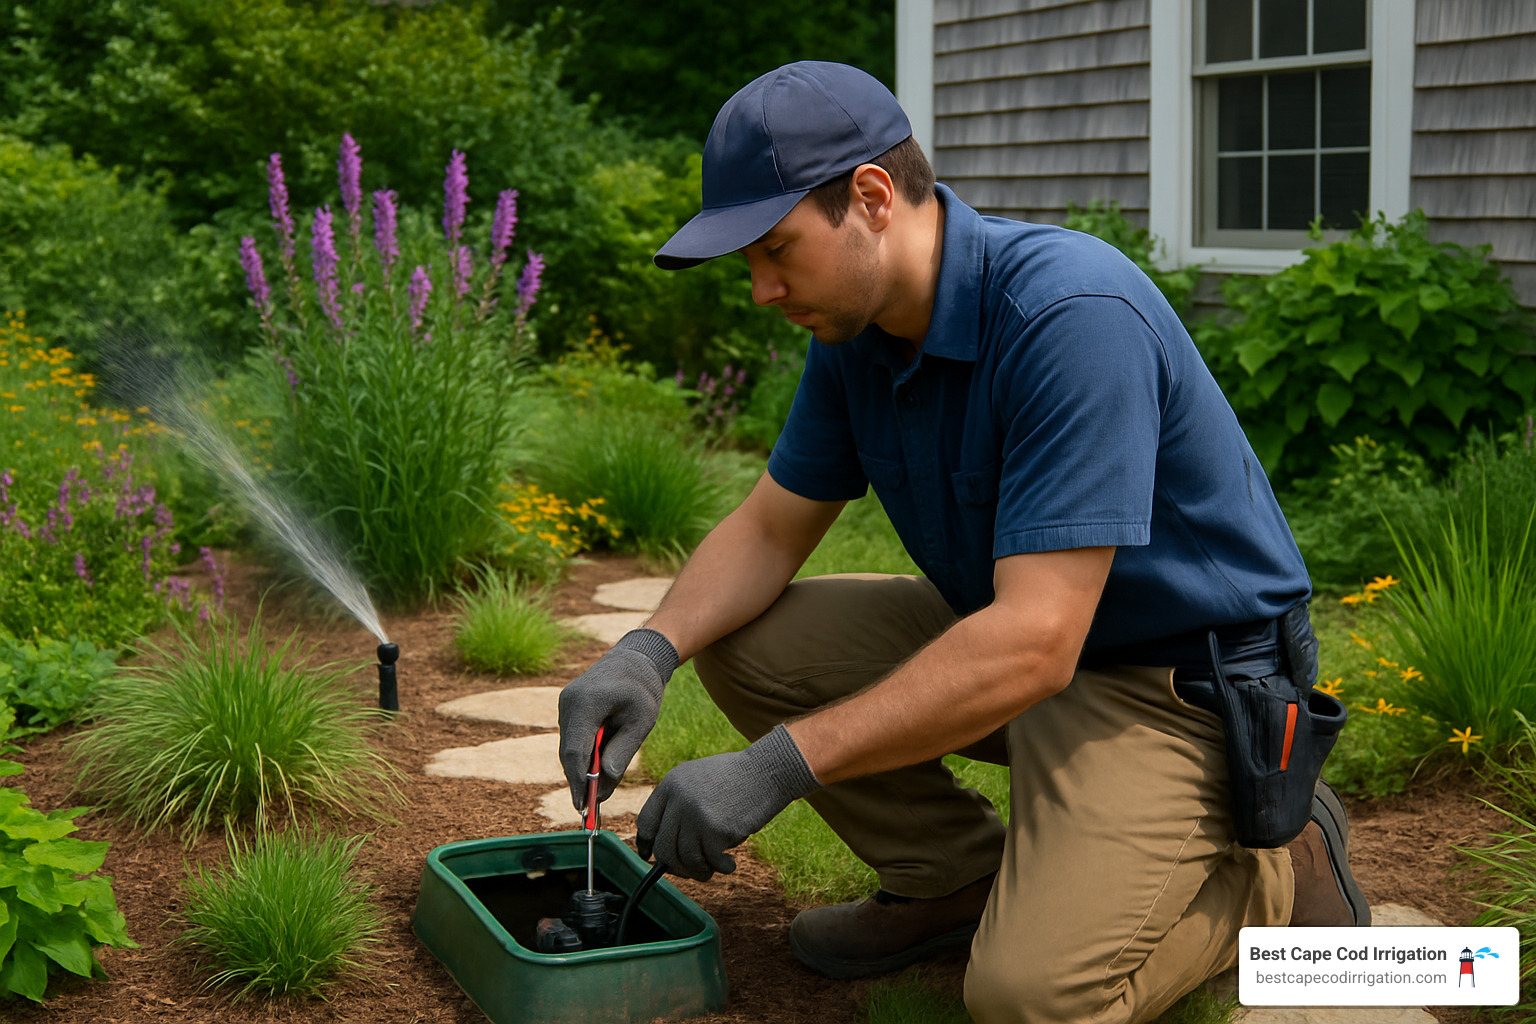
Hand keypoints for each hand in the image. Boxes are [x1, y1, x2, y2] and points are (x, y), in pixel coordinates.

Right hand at [558, 629, 678, 809]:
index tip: (583, 807)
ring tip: (599, 793)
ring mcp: (566, 704)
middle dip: (580, 781)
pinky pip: (573, 737)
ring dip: (583, 769)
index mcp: (586, 703)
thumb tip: (604, 786)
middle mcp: (568, 703)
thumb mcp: (641, 722)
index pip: (575, 751)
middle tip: (591, 810)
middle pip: (569, 752)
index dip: (577, 782)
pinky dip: (584, 755)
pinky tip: (598, 769)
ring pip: (570, 746)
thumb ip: (621, 752)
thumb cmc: (643, 688)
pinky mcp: (569, 707)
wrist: (636, 657)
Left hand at [636, 724, 820, 880]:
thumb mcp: (699, 781)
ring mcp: (695, 814)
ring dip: (698, 871)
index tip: (650, 857)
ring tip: (712, 870)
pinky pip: (711, 861)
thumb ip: (680, 805)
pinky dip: (721, 868)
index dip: (646, 844)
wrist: (767, 771)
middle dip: (675, 866)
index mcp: (671, 784)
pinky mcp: (714, 829)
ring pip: (685, 859)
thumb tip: (664, 849)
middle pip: (664, 847)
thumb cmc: (738, 779)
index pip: (646, 822)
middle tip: (689, 871)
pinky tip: (730, 865)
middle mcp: (678, 799)